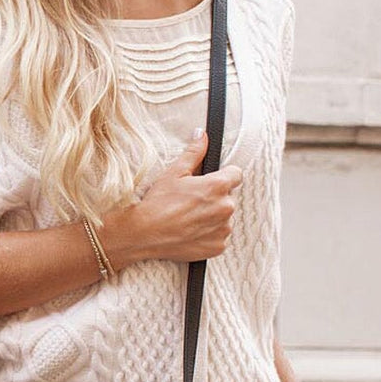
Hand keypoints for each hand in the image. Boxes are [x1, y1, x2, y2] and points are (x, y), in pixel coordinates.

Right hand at [104, 130, 243, 265]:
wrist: (144, 234)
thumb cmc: (157, 202)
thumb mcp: (174, 172)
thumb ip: (194, 152)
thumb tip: (201, 134)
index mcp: (218, 186)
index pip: (236, 174)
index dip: (223, 175)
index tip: (210, 181)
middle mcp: (226, 208)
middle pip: (228, 197)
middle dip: (215, 197)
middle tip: (191, 201)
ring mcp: (223, 229)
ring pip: (224, 218)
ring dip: (212, 217)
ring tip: (189, 218)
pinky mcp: (218, 247)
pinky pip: (219, 237)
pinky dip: (209, 235)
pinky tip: (191, 232)